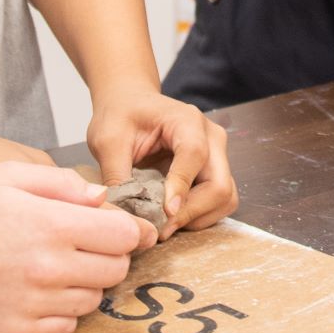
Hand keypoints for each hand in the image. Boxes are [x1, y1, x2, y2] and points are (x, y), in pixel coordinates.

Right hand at [0, 161, 148, 332]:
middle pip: (115, 270)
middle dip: (108, 255)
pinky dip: (59, 311)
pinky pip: (65, 327)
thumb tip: (100, 198)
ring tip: (51, 266)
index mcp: (50, 225)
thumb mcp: (5, 177)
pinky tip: (35, 291)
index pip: (123, 235)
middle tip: (82, 245)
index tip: (119, 228)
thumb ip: (60, 183)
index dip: (127, 229)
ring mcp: (33, 306)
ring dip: (83, 283)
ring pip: (92, 301)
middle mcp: (47, 269)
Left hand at [87, 85, 237, 238]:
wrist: (131, 105)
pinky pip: (219, 202)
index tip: (165, 212)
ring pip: (225, 198)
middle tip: (160, 227)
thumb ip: (116, 176)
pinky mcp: (215, 171)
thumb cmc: (121, 116)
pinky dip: (200, 216)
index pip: (194, 154)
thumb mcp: (108, 141)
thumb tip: (125, 216)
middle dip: (192, 212)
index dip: (181, 186)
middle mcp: (211, 137)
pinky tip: (173, 217)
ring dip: (198, 218)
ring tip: (165, 223)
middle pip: (219, 184)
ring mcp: (217, 155)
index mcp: (186, 120)